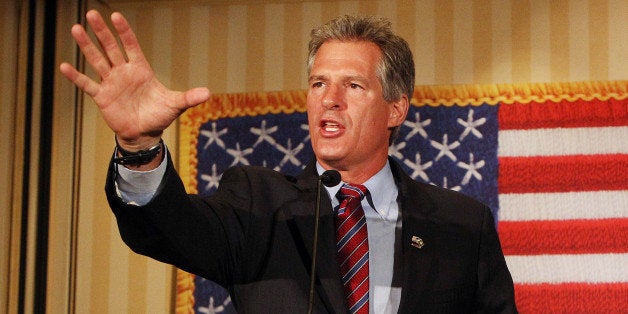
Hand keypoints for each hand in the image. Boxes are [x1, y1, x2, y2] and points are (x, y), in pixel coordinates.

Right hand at [59, 10, 209, 149]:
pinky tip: (64, 66)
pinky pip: (87, 85)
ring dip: (87, 46)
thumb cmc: (159, 116)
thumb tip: (208, 93)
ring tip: (76, 29)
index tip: (116, 16)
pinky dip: (76, 77)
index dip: (124, 32)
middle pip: (111, 48)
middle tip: (91, 14)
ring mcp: (111, 83)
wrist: (144, 133)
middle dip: (102, 32)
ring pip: (97, 61)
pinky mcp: (102, 97)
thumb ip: (189, 97)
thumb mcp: (176, 105)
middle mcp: (124, 73)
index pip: (131, 46)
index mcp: (140, 70)